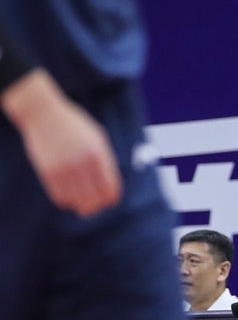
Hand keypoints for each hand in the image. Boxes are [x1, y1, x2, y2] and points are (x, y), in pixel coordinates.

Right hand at [7, 70, 121, 216]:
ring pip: (77, 201)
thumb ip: (105, 159)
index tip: (110, 201)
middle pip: (94, 199)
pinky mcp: (47, 172)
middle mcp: (82, 164)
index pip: (110, 188)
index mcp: (98, 155)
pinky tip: (68, 200)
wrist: (42, 113)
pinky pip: (59, 197)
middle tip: (96, 205)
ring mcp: (64, 169)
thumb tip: (110, 182)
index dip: (111, 198)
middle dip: (97, 205)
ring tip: (82, 205)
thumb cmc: (73, 125)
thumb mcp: (96, 137)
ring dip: (81, 206)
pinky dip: (65, 202)